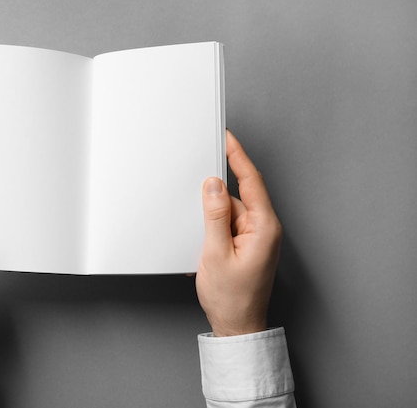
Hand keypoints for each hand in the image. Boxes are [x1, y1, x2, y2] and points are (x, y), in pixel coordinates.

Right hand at [196, 130, 281, 336]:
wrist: (237, 326)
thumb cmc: (231, 297)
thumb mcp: (216, 253)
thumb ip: (215, 215)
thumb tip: (213, 184)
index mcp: (265, 228)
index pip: (252, 181)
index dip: (238, 156)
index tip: (227, 137)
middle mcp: (264, 229)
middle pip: (239, 195)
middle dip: (217, 192)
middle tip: (198, 183)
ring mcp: (256, 237)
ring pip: (231, 210)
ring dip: (213, 215)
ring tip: (204, 240)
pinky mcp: (247, 244)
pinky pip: (229, 224)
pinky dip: (215, 227)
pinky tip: (205, 243)